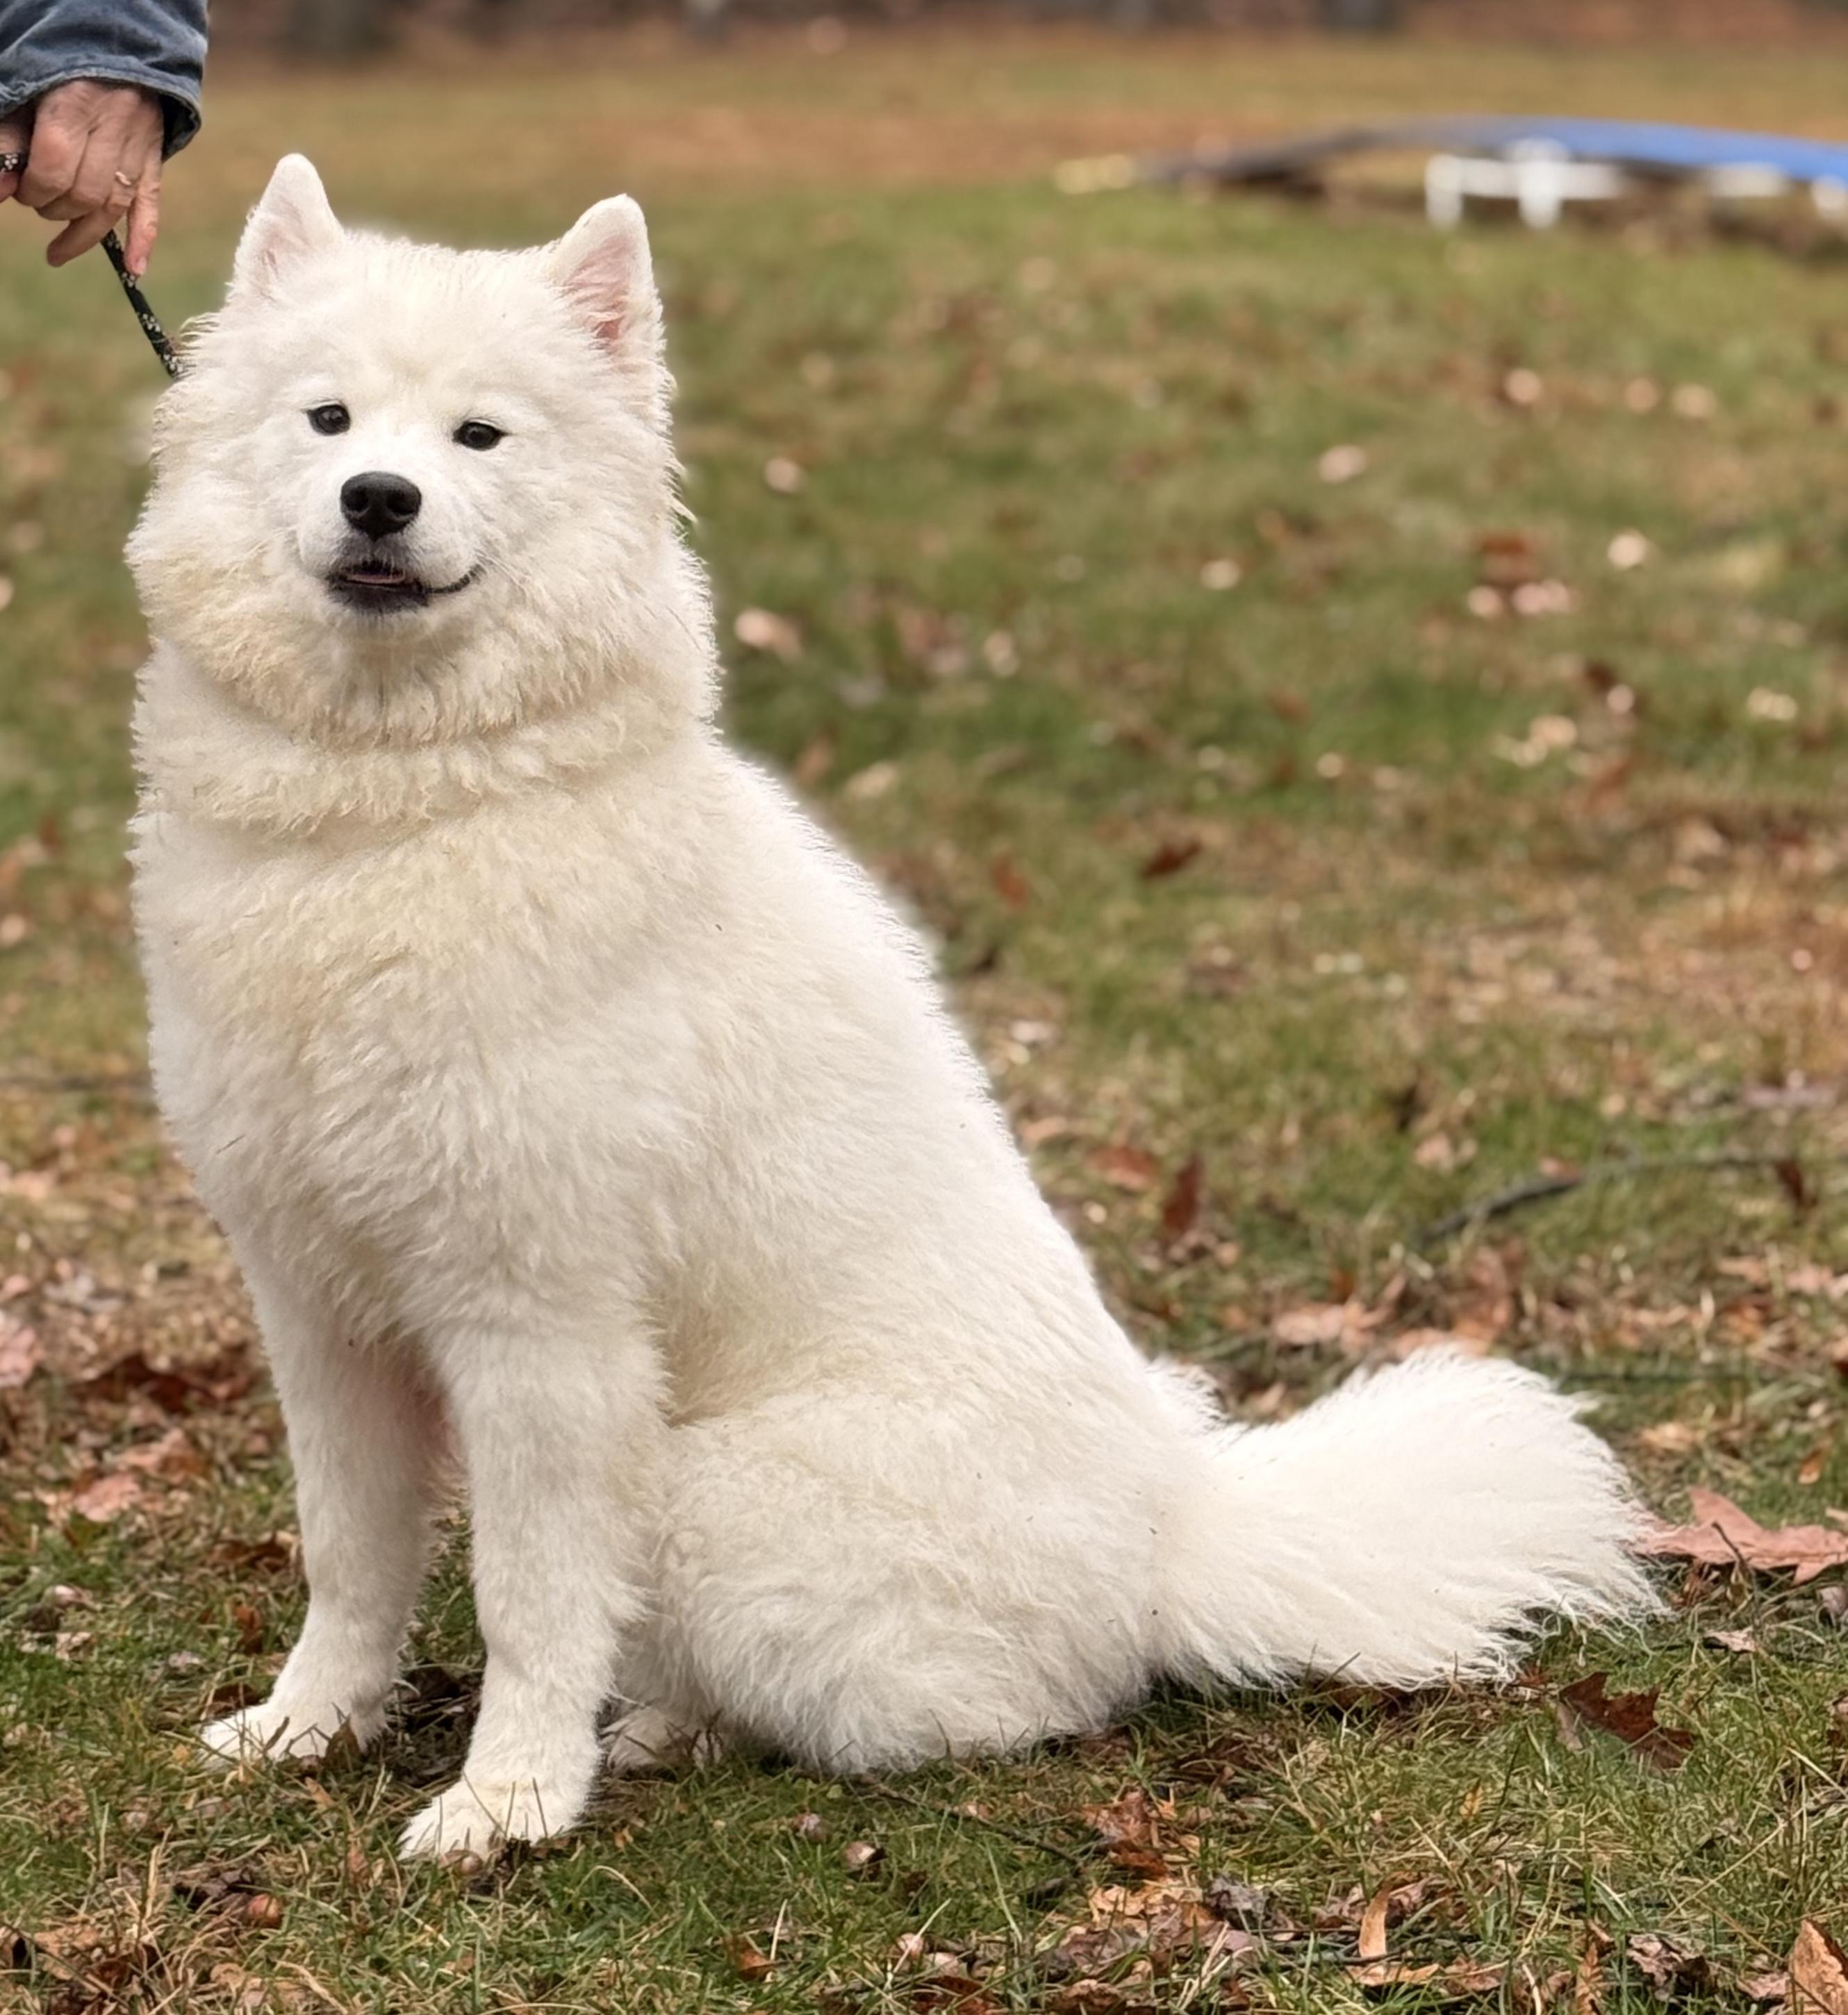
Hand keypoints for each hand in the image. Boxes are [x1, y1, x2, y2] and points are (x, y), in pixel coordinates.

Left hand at [5, 81, 163, 274]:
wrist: (118, 45)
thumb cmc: (61, 68)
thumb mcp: (27, 91)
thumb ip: (10, 136)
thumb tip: (0, 185)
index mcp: (76, 102)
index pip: (55, 165)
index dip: (33, 188)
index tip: (20, 189)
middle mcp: (113, 127)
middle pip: (85, 191)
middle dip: (55, 207)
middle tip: (38, 203)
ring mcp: (138, 146)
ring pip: (113, 205)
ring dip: (84, 232)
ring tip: (60, 245)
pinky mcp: (154, 159)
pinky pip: (151, 205)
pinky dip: (143, 239)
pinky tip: (134, 269)